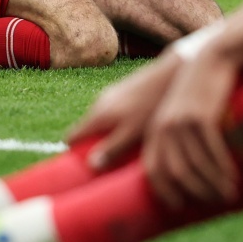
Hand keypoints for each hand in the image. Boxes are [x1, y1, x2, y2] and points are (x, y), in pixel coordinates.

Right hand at [67, 54, 182, 168]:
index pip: (71, 137)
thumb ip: (112, 148)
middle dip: (95, 146)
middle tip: (114, 161)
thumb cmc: (151, 106)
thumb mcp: (132, 132)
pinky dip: (120, 123)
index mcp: (97, 115)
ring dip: (110, 134)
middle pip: (87, 130)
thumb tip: (90, 165)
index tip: (86, 168)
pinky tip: (140, 128)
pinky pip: (113, 112)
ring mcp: (110, 94)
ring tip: (130, 146)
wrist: (170, 73)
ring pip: (102, 121)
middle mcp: (99, 103)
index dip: (75, 154)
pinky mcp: (123, 90)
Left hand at [141, 50, 241, 207]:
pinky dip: (222, 168)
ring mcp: (182, 121)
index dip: (165, 192)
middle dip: (196, 192)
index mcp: (155, 130)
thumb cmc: (198, 92)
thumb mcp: (179, 114)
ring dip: (213, 184)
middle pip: (176, 173)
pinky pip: (212, 151)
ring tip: (228, 193)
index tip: (179, 206)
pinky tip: (232, 176)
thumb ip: (175, 139)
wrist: (212, 60)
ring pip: (197, 165)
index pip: (153, 170)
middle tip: (214, 202)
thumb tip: (183, 173)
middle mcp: (164, 128)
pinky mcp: (201, 115)